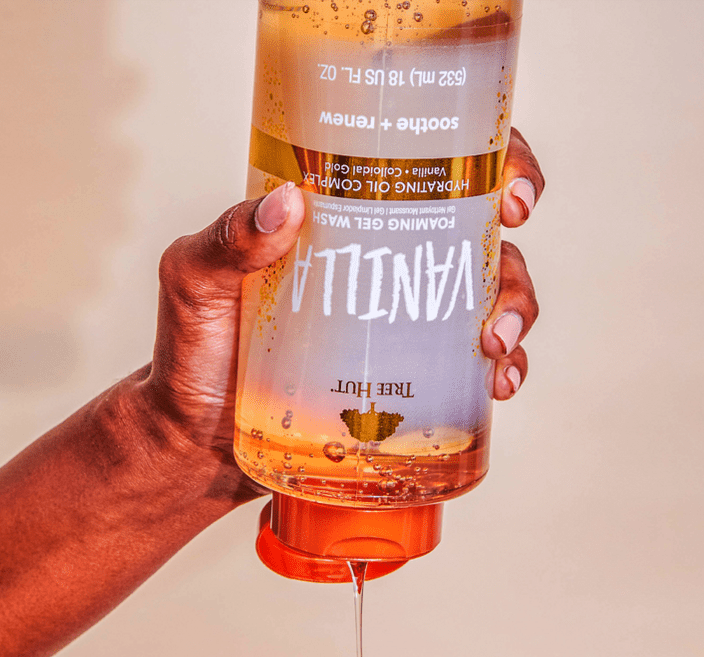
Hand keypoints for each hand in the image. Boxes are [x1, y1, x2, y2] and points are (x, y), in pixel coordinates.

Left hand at [140, 127, 544, 469]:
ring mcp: (400, 326)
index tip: (507, 189)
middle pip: (475, 236)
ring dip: (514, 313)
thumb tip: (288, 203)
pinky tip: (498, 387)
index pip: (425, 170)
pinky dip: (500, 373)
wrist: (197, 446)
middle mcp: (382, 265)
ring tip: (495, 347)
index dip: (488, 163)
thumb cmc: (189, 355)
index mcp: (343, 220)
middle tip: (505, 262)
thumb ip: (225, 241)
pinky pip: (472, 372)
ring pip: (488, 301)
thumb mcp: (194, 283)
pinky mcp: (408, 383)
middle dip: (510, 247)